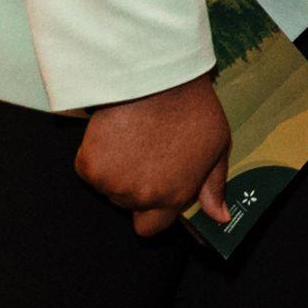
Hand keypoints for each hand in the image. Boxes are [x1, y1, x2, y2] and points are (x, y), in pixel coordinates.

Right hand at [75, 76, 231, 236]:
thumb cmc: (191, 109)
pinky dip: (96, 155)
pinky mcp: (88, 166)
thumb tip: (219, 217)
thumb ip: (214, 187)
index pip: (150, 228)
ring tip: (134, 139)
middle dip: (134, 185)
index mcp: (173, 196)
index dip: (151, 210)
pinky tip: (115, 134)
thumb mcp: (217, 148)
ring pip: (108, 187)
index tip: (153, 190)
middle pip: (127, 204)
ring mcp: (112, 183)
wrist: (158, 79)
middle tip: (146, 153)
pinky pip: (88, 169)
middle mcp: (141, 196)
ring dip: (116, 171)